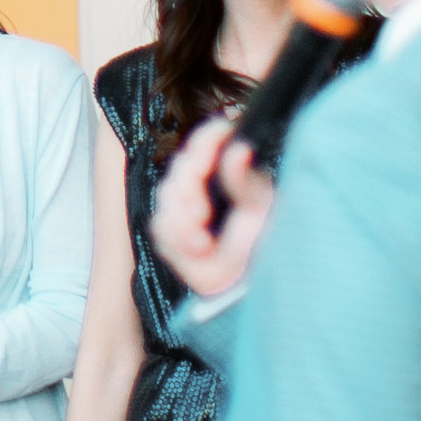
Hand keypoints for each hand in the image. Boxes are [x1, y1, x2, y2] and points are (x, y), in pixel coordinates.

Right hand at [148, 119, 270, 299]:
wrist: (247, 282)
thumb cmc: (259, 242)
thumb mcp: (259, 208)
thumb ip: (244, 179)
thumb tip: (241, 147)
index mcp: (221, 171)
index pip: (204, 142)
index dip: (207, 139)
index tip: (221, 138)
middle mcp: (198, 184)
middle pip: (179, 168)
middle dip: (189, 191)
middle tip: (204, 213)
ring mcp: (181, 208)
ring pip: (166, 197)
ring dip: (184, 221)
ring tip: (204, 240)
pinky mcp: (169, 233)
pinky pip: (161, 225)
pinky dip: (179, 239)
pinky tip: (198, 248)